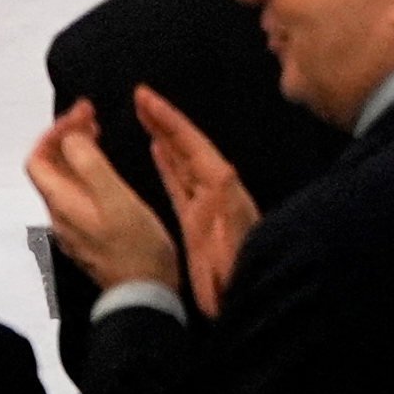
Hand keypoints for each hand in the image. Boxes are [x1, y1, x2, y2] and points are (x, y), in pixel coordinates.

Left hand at [27, 102, 180, 300]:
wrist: (142, 290)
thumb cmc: (135, 244)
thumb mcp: (116, 198)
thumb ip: (90, 165)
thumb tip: (71, 135)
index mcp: (63, 202)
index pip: (38, 160)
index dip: (54, 131)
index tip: (83, 112)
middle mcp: (60, 213)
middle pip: (48, 169)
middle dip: (65, 136)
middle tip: (93, 114)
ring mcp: (73, 226)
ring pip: (63, 180)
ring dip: (76, 152)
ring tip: (100, 132)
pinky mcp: (89, 233)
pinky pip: (77, 193)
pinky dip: (86, 170)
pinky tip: (106, 167)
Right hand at [135, 88, 255, 315]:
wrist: (251, 298)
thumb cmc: (239, 279)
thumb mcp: (237, 249)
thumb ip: (230, 219)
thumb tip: (225, 190)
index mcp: (222, 191)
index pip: (193, 147)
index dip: (171, 122)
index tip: (148, 99)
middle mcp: (216, 190)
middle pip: (188, 146)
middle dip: (165, 121)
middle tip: (142, 96)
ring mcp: (208, 202)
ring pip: (183, 160)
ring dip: (165, 136)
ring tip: (145, 113)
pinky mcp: (200, 217)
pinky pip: (181, 182)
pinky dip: (169, 163)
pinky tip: (158, 150)